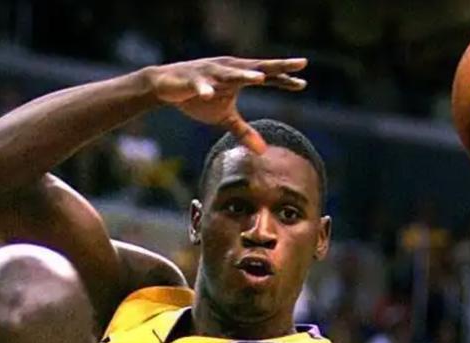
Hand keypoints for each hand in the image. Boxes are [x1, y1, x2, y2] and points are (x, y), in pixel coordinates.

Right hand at [147, 56, 306, 153]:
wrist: (166, 86)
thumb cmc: (199, 98)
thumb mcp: (225, 117)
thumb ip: (244, 131)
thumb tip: (263, 151)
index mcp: (238, 77)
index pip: (267, 77)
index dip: (284, 79)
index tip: (303, 84)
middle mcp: (228, 70)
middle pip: (256, 68)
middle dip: (276, 66)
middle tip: (300, 64)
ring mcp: (210, 73)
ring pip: (229, 74)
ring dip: (243, 76)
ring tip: (258, 79)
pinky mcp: (191, 80)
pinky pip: (199, 85)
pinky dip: (204, 88)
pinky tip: (209, 94)